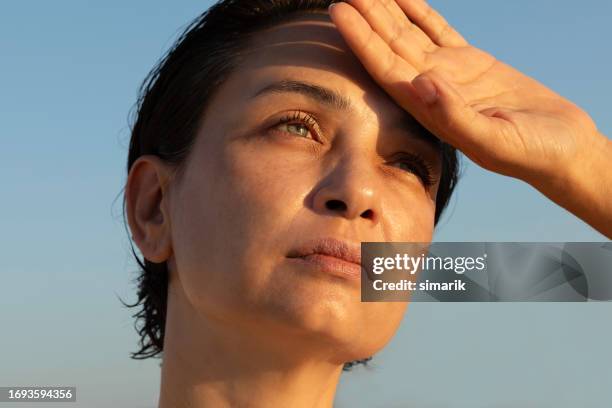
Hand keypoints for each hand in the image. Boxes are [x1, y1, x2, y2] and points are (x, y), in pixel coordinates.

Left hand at [329, 0, 611, 236]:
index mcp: (429, 109)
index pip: (385, 69)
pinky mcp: (470, 62)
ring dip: (385, 12)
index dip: (359, 40)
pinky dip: (419, 11)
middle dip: (365, 18)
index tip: (338, 12)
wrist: (560, 147)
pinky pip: (437, 30)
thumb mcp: (495, 140)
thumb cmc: (530, 153)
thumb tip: (422, 83)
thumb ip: (456, 117)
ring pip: (408, 35)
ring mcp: (448, 74)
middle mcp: (430, 89)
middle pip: (389, 47)